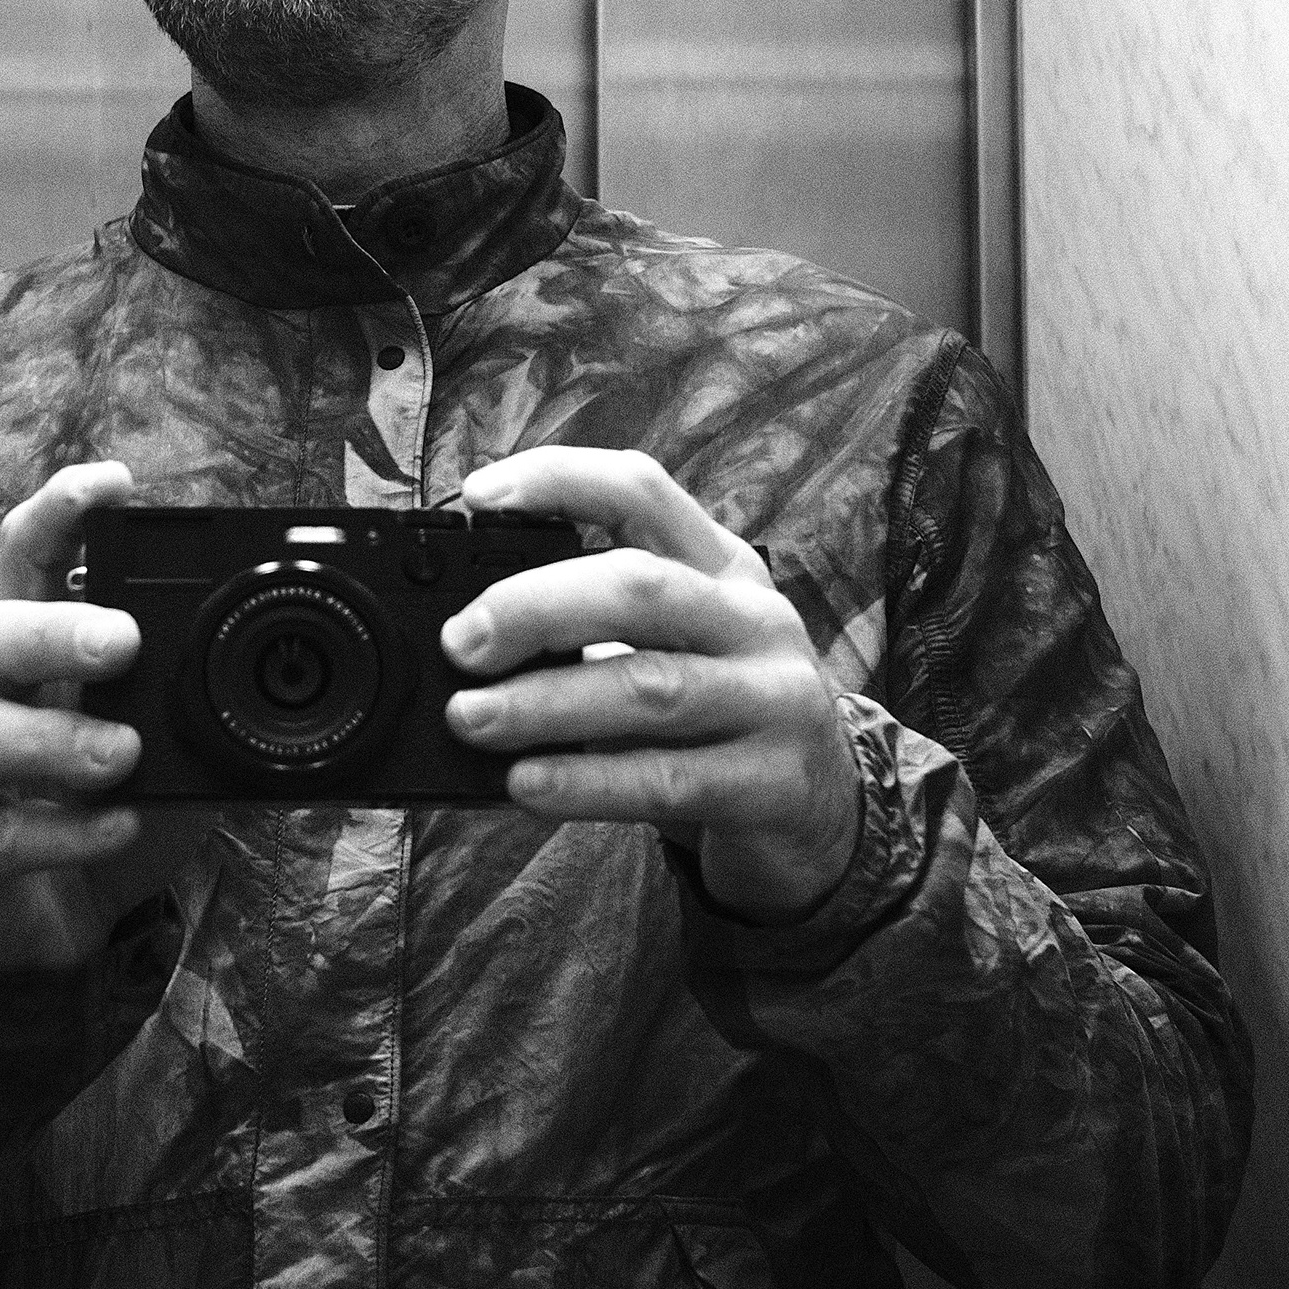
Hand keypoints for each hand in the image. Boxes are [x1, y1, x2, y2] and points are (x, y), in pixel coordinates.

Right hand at [0, 461, 208, 971]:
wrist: (46, 923)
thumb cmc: (105, 808)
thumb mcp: (164, 743)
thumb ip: (203, 699)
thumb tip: (301, 669)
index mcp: (34, 649)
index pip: (28, 559)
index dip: (59, 513)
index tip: (110, 485)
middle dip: (57, 630)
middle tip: (124, 641)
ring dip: (55, 740)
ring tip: (123, 754)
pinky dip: (60, 832)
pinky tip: (115, 828)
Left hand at [437, 448, 861, 924]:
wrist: (826, 809)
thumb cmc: (721, 713)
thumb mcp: (682, 642)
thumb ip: (601, 622)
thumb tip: (470, 632)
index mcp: (723, 566)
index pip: (642, 490)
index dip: (558, 480)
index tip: (478, 497)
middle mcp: (754, 620)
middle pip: (641, 586)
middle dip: (536, 608)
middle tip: (462, 644)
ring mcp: (773, 700)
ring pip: (649, 686)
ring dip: (545, 702)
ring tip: (470, 718)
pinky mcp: (771, 782)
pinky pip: (665, 778)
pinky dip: (585, 782)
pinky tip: (527, 784)